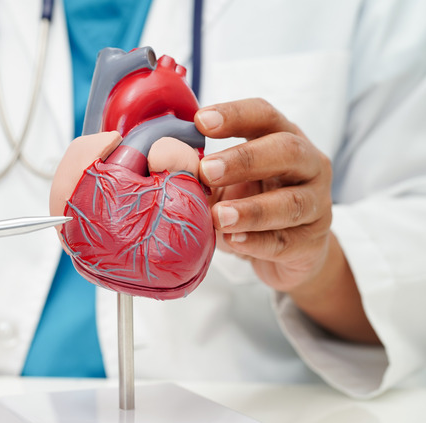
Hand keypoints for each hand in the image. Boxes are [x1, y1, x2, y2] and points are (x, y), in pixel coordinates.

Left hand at [195, 99, 376, 343]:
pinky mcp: (312, 242)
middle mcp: (308, 165)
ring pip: (292, 202)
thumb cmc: (249, 201)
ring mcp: (317, 204)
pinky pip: (287, 242)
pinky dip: (257, 243)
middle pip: (287, 151)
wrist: (286, 252)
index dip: (235, 114)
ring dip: (252, 210)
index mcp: (282, 138)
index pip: (264, 115)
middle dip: (245, 159)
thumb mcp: (223, 181)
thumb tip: (161, 160)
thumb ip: (199, 171)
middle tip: (206, 171)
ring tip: (218, 217)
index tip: (200, 120)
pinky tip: (232, 242)